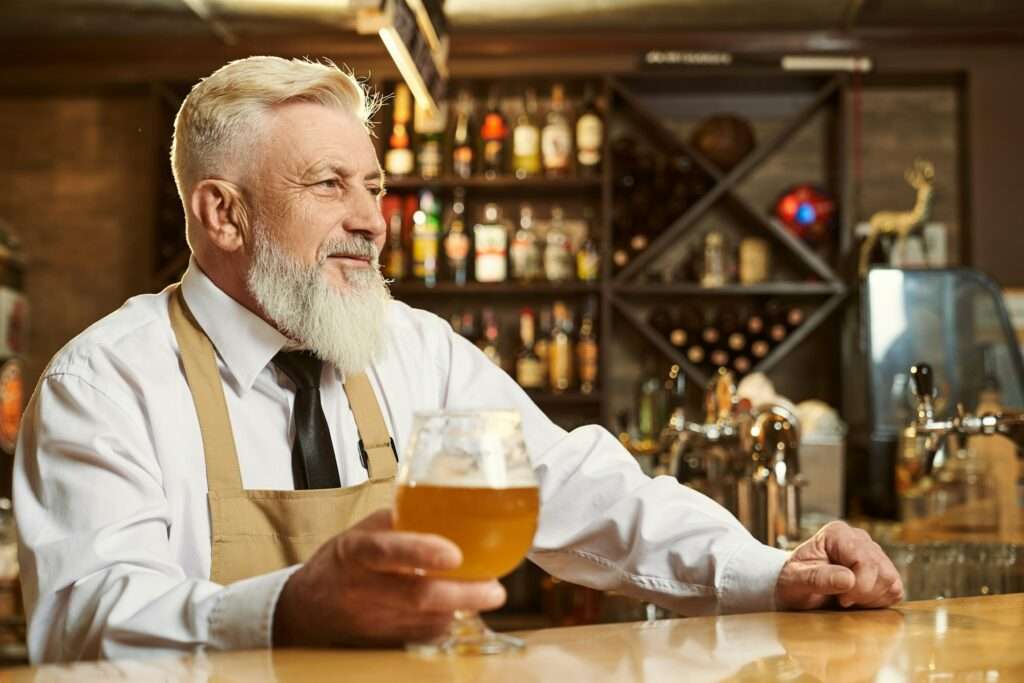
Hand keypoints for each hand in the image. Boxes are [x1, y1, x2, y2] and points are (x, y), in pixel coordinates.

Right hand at [272, 510, 505, 646]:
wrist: (306, 609)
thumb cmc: (341, 563)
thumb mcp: (361, 532)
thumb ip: (400, 522)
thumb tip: (449, 511)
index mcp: (356, 552)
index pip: (387, 551)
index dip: (421, 553)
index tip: (454, 555)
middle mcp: (363, 589)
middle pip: (418, 596)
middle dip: (463, 595)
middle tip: (495, 590)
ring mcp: (373, 621)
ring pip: (427, 620)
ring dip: (462, 608)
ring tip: (485, 592)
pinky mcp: (382, 643)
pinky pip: (424, 636)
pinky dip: (447, 621)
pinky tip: (458, 608)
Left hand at [775, 521, 903, 610]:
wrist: (796, 589)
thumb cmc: (792, 582)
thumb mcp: (795, 582)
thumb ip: (817, 578)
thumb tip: (849, 579)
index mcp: (837, 534)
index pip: (865, 561)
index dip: (858, 586)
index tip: (840, 598)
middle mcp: (859, 538)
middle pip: (883, 572)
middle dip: (864, 594)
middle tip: (842, 600)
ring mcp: (873, 553)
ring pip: (892, 581)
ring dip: (872, 598)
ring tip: (848, 599)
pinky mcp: (881, 570)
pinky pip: (895, 590)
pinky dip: (879, 601)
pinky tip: (858, 600)